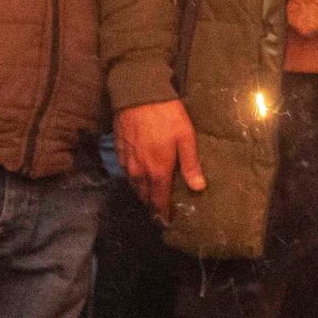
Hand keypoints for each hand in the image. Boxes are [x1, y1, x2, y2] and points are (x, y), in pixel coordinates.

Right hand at [115, 99, 206, 219]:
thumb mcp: (185, 138)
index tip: (166, 223)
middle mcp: (139, 172)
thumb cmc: (166, 115)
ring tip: (151, 194)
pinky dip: (134, 177)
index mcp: (157, 171)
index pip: (159, 201)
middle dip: (152, 205)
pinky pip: (126, 172)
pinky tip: (140, 172)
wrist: (138, 94)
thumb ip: (190, 165)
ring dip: (142, 192)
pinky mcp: (118, 151)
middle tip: (160, 209)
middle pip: (144, 196)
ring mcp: (126, 162)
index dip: (163, 214)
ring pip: (134, 185)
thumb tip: (198, 188)